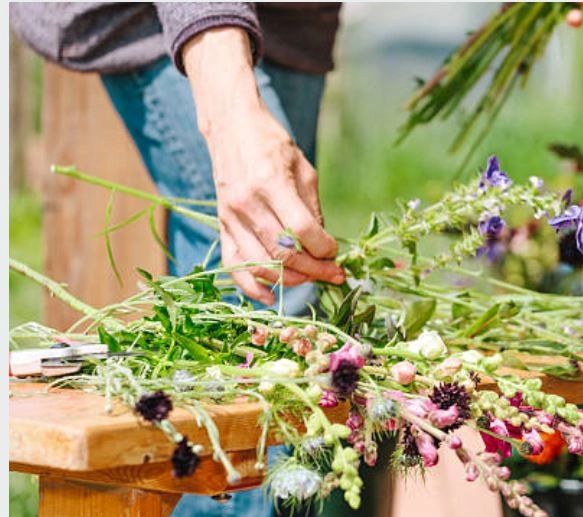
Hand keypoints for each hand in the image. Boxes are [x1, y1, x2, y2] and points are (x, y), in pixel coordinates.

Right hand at [182, 28, 343, 304]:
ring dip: (290, 279)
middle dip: (313, 270)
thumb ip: (312, 209)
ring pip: (261, 264)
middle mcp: (247, 203)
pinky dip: (251, 287)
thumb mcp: (303, 168)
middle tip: (333, 273)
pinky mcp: (222, 226)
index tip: (335, 252)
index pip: (301, 229)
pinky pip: (234, 266)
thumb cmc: (273, 145)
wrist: (231, 128)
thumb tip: (323, 248)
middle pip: (283, 252)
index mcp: (271, 183)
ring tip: (310, 277)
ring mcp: (230, 217)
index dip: (324, 248)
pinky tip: (270, 297)